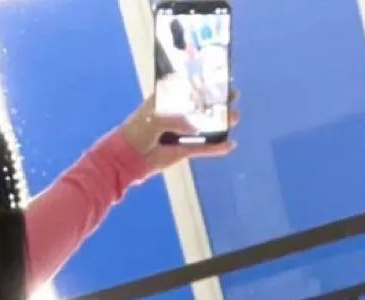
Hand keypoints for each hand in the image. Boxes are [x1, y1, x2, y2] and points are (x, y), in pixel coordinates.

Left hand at [121, 92, 237, 172]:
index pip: (190, 87)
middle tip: (233, 95)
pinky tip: (230, 145)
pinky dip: (216, 149)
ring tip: (235, 118)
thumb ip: (175, 118)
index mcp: (169, 100)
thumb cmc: (138, 130)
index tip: (221, 76)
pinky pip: (203, 149)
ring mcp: (182, 132)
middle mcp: (178, 114)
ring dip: (221, 123)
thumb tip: (195, 127)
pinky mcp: (183, 150)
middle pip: (202, 106)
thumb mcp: (156, 118)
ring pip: (206, 127)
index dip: (205, 82)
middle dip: (218, 101)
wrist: (128, 157)